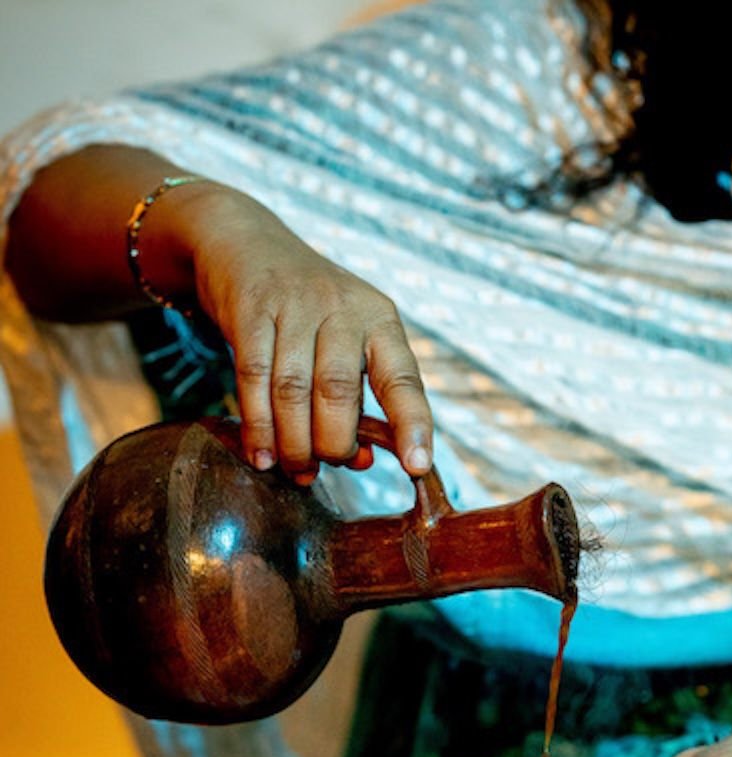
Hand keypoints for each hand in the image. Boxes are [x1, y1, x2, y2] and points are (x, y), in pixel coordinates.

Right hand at [183, 187, 432, 481]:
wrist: (248, 245)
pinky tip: (263, 457)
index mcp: (380, 320)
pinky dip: (258, 427)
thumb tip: (363, 462)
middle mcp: (342, 308)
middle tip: (324, 467)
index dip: (412, 424)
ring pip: (293, 391)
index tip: (417, 466)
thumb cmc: (310, 314)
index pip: (403, 378)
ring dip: (295, 444)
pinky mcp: (250, 310)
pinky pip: (253, 379)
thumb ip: (360, 401)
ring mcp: (294, 305)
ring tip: (297, 471)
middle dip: (333, 444)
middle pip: (339, 392)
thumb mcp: (348, 343)